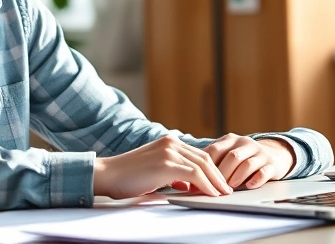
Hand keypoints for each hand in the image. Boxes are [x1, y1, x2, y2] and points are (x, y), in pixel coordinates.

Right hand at [93, 135, 232, 198]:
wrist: (108, 175)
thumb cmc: (127, 176)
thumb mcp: (155, 171)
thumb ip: (172, 174)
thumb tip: (188, 185)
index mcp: (168, 142)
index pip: (198, 155)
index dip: (212, 169)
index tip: (219, 182)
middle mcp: (171, 143)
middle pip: (204, 159)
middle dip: (218, 175)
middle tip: (226, 189)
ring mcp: (169, 151)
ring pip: (203, 166)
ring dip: (215, 182)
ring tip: (222, 194)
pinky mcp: (167, 164)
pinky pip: (195, 175)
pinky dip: (206, 185)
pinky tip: (211, 194)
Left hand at [200, 134, 294, 189]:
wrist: (274, 153)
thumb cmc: (242, 158)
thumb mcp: (227, 154)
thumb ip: (211, 164)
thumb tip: (189, 182)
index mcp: (230, 140)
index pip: (215, 150)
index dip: (204, 166)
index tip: (197, 180)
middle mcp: (245, 143)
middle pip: (231, 157)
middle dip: (221, 174)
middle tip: (213, 188)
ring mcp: (259, 152)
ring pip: (246, 163)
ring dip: (236, 177)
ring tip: (229, 188)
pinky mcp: (272, 164)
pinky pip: (264, 171)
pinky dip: (256, 179)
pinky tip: (249, 186)